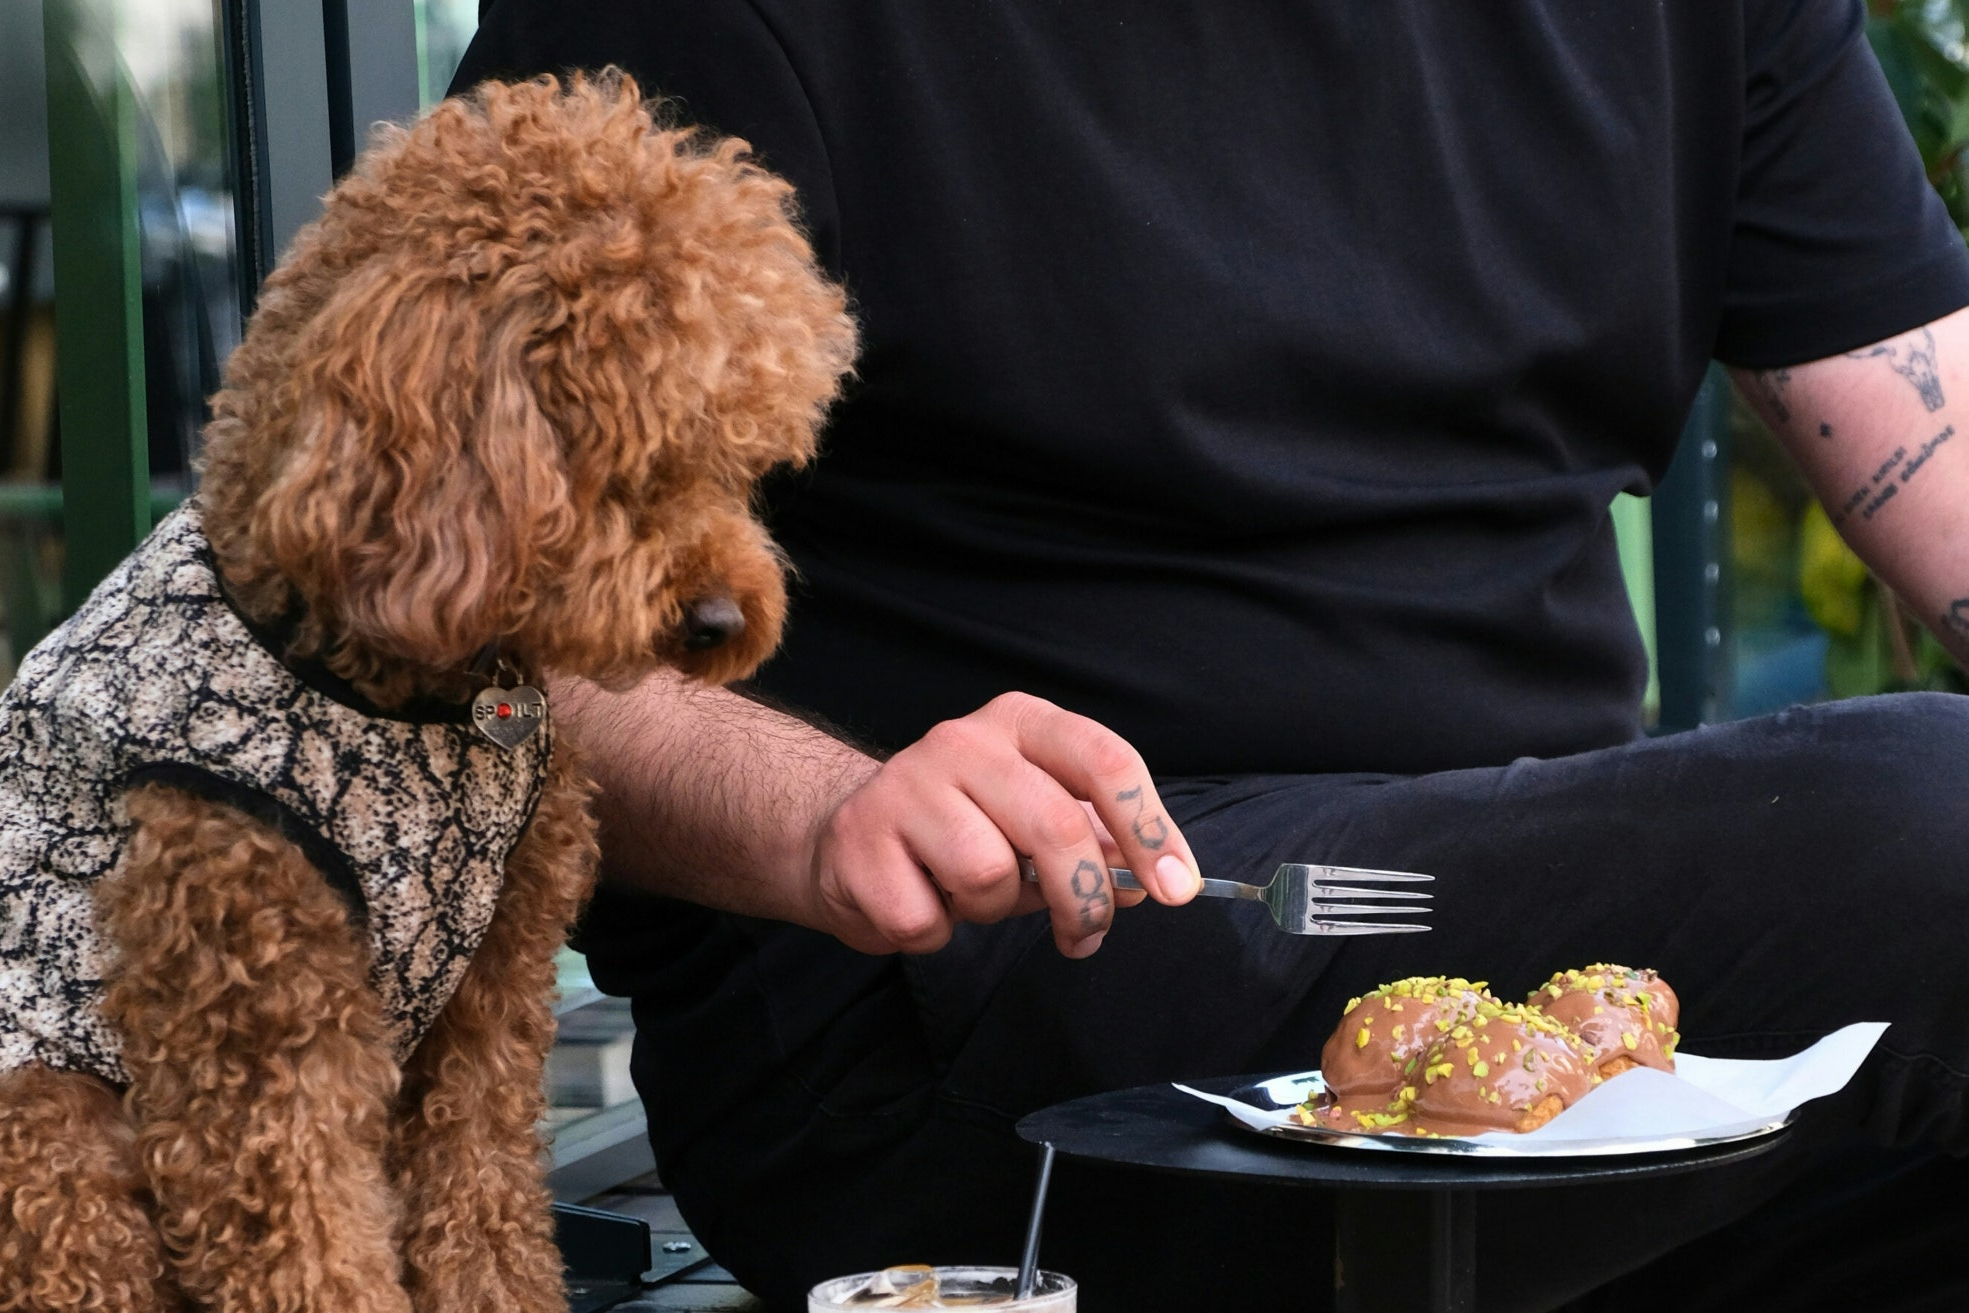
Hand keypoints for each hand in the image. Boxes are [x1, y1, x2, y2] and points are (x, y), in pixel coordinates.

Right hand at [807, 692, 1202, 957]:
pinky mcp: (859, 841)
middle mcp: (963, 741)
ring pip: (989, 875)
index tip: (1177, 888)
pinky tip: (922, 904)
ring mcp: (904, 786)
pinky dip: (936, 933)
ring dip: (994, 910)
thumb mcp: (1036, 815)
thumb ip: (1096, 839)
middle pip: (1056, 825)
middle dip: (1084, 897)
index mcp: (1021, 723)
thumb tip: (1157, 878)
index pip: (1104, 760)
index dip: (1150, 827)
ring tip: (970, 896)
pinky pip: (927, 918)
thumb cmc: (959, 826)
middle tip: (1085, 935)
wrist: (844, 833)